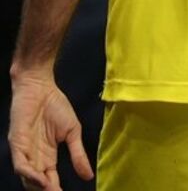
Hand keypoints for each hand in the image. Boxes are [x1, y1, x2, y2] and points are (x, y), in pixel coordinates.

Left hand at [9, 72, 92, 190]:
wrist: (41, 88)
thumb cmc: (56, 106)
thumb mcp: (73, 132)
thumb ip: (78, 154)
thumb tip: (89, 176)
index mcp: (47, 155)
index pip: (49, 178)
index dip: (55, 188)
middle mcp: (34, 156)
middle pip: (36, 182)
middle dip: (46, 190)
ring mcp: (24, 151)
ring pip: (27, 177)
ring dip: (37, 186)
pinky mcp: (17, 143)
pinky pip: (20, 164)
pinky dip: (29, 174)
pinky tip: (40, 179)